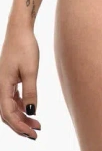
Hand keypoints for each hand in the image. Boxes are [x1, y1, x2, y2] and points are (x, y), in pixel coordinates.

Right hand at [0, 24, 40, 139]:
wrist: (20, 30)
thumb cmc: (25, 47)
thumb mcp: (31, 70)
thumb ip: (31, 92)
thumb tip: (32, 113)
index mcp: (2, 86)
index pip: (8, 114)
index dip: (19, 126)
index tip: (32, 134)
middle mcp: (0, 86)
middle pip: (7, 113)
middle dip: (20, 125)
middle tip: (36, 133)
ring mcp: (4, 82)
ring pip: (10, 106)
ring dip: (22, 116)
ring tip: (37, 124)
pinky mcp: (9, 78)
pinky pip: (12, 98)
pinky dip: (21, 106)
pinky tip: (30, 110)